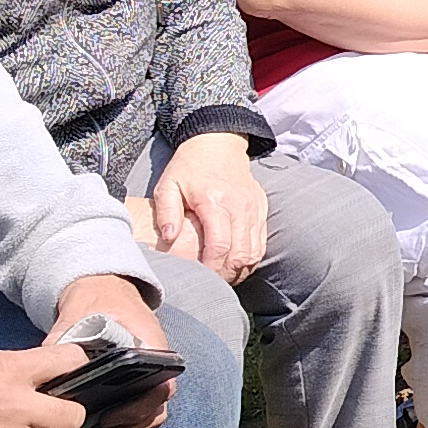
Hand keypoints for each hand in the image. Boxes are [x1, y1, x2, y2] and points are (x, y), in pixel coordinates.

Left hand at [51, 274, 175, 427]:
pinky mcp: (134, 391)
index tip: (108, 416)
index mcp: (152, 346)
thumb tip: (46, 366)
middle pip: (154, 411)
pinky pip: (134, 420)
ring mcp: (147, 381)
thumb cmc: (95, 301)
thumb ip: (65, 338)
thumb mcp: (79, 313)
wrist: (103, 293)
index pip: (162, 386)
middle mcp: (157, 367)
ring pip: (145, 420)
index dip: (140, 408)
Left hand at [146, 132, 268, 278]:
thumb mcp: (167, 184)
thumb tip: (169, 238)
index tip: (202, 279)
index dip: (212, 269)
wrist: (218, 143)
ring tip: (224, 278)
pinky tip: (236, 265)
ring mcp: (254, 208)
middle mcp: (239, 206)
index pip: (220, 246)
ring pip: (254, 252)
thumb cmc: (189, 167)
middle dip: (227, 275)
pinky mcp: (261, 209)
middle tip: (212, 285)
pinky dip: (251, 258)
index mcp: (215, 202)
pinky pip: (261, 242)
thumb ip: (166, 212)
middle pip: (240, 254)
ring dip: (240, 270)